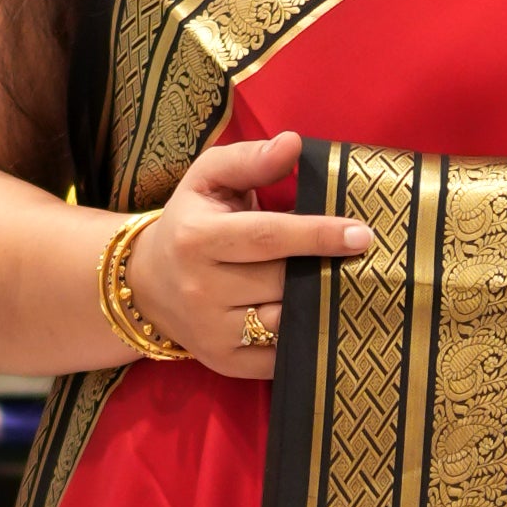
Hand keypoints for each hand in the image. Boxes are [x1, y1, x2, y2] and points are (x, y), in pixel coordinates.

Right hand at [121, 129, 371, 381]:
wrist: (145, 282)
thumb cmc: (190, 221)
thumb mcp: (208, 179)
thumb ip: (250, 159)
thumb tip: (292, 144)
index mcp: (198, 238)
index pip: (269, 237)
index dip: (318, 235)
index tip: (361, 234)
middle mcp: (201, 288)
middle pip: (282, 281)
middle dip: (321, 269)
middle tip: (351, 259)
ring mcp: (212, 332)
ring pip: (284, 322)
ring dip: (314, 304)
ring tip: (328, 284)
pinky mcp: (224, 363)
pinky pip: (279, 357)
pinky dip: (300, 337)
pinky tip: (309, 316)